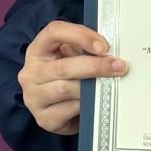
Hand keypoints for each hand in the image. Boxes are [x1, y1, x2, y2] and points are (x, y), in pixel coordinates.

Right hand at [17, 20, 127, 134]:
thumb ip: (85, 48)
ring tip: (110, 84)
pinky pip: (69, 110)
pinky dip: (86, 105)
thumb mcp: (73, 54)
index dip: (81, 36)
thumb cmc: (69, 73)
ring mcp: (34, 97)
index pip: (54, 32)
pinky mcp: (44, 118)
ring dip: (93, 87)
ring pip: (66, 89)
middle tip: (119, 67)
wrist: (59, 106)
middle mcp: (31, 73)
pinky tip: (96, 102)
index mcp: (38, 50)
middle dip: (96, 66)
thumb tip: (111, 50)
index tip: (103, 46)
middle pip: (64, 67)